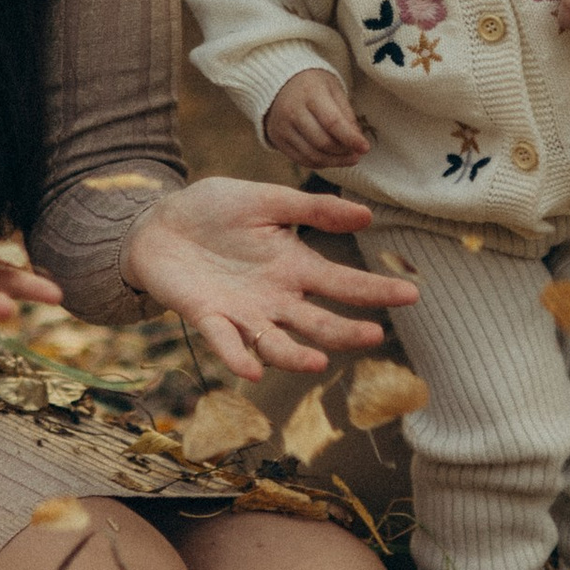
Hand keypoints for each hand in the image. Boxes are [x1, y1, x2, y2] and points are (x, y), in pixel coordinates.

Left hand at [122, 177, 419, 379]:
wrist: (158, 222)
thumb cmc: (214, 209)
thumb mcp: (267, 200)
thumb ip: (312, 209)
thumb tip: (366, 215)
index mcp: (294, 267)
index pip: (342, 282)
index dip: (375, 290)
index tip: (411, 294)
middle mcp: (275, 298)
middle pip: (317, 322)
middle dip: (345, 331)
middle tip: (374, 335)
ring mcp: (242, 313)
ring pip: (277, 343)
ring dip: (296, 356)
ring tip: (318, 363)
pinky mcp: (207, 317)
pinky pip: (226, 342)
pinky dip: (239, 357)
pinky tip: (252, 369)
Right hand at [264, 67, 371, 168]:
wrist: (278, 83)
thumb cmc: (312, 84)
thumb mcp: (332, 89)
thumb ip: (346, 114)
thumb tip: (357, 141)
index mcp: (310, 93)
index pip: (332, 122)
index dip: (350, 138)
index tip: (365, 148)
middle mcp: (292, 111)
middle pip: (322, 142)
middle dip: (343, 152)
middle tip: (357, 154)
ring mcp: (282, 127)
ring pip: (312, 155)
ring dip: (334, 162)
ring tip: (347, 159)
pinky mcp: (277, 139)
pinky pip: (301, 160)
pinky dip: (320, 163)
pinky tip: (331, 158)